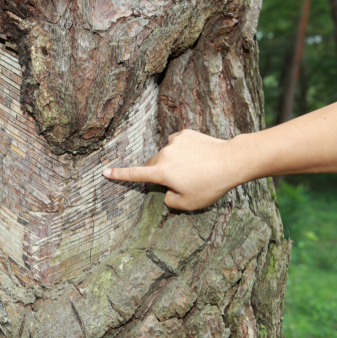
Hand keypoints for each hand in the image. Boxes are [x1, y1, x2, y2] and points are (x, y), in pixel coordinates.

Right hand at [103, 130, 239, 209]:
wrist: (232, 161)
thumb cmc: (210, 185)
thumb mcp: (189, 204)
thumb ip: (170, 200)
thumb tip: (166, 191)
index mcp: (162, 173)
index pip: (135, 174)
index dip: (119, 175)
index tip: (105, 172)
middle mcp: (164, 155)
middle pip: (153, 165)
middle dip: (159, 173)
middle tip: (179, 183)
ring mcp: (174, 142)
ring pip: (167, 154)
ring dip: (174, 162)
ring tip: (195, 169)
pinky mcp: (185, 133)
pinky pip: (178, 144)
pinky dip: (183, 151)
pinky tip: (198, 157)